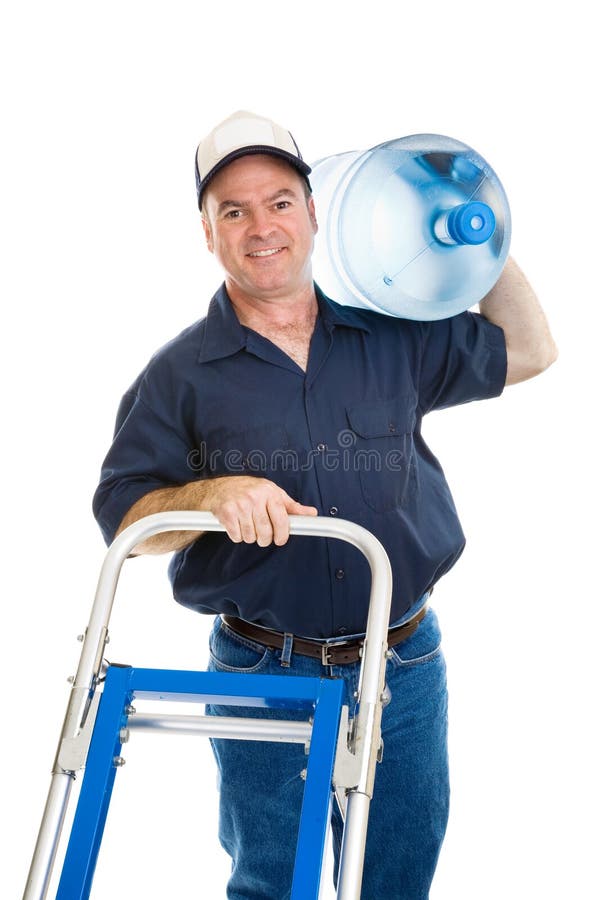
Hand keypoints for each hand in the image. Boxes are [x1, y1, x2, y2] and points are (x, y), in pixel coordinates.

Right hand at [201, 476, 317, 545]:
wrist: (218, 488)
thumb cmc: (249, 490)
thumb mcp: (272, 493)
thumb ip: (291, 506)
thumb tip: (311, 513)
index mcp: (269, 492)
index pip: (281, 519)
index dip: (282, 534)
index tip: (281, 539)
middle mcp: (255, 497)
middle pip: (265, 532)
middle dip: (265, 538)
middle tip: (262, 535)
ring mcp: (240, 505)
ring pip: (251, 536)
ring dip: (250, 536)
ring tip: (247, 525)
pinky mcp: (227, 513)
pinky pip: (237, 536)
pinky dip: (237, 535)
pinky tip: (237, 525)